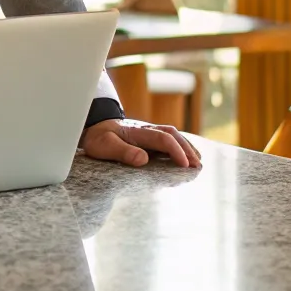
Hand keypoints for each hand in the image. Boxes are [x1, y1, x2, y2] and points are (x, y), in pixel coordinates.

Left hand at [79, 119, 201, 168]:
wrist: (93, 125)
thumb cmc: (98, 138)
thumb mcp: (104, 146)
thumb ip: (123, 152)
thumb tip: (143, 160)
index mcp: (137, 131)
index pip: (162, 139)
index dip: (175, 151)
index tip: (184, 165)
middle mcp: (146, 128)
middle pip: (172, 135)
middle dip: (186, 149)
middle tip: (197, 166)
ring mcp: (148, 131)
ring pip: (173, 135)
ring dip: (186, 147)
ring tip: (197, 162)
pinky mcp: (148, 136)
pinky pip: (168, 139)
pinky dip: (180, 146)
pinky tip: (186, 155)